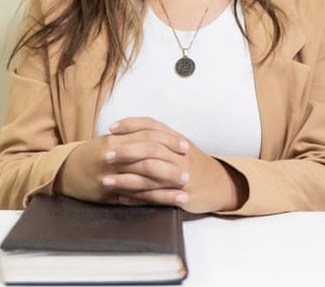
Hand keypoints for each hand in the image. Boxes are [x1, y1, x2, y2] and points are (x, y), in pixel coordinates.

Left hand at [56, 117, 244, 212]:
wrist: (219, 184)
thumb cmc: (194, 165)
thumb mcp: (179, 146)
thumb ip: (159, 139)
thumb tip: (130, 133)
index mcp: (176, 139)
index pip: (151, 126)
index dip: (131, 124)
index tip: (111, 127)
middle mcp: (178, 154)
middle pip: (150, 147)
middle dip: (125, 151)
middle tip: (105, 154)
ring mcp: (180, 174)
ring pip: (149, 174)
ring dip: (125, 178)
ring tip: (106, 181)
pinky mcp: (180, 193)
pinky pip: (155, 196)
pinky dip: (136, 198)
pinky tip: (121, 199)